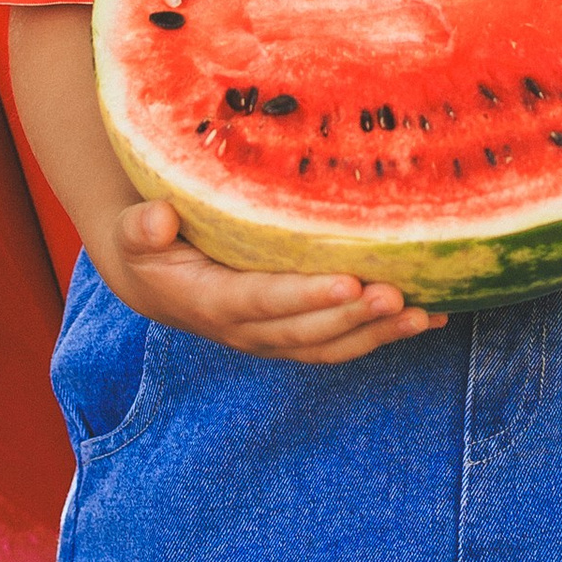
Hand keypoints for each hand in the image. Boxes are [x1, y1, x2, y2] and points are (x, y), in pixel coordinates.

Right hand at [96, 196, 445, 361]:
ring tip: (424, 314)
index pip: (263, 302)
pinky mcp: (297, 334)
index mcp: (211, 303)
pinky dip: (384, 334)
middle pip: (307, 330)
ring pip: (332, 344)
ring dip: (379, 334)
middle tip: (398, 296)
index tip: (348, 284)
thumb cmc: (151, 244)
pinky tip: (427, 316)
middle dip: (355, 318)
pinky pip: (343, 342)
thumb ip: (142, 227)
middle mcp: (247, 330)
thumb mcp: (135, 232)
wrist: (155, 278)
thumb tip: (157, 217)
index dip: (305, 297)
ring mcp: (275, 337)